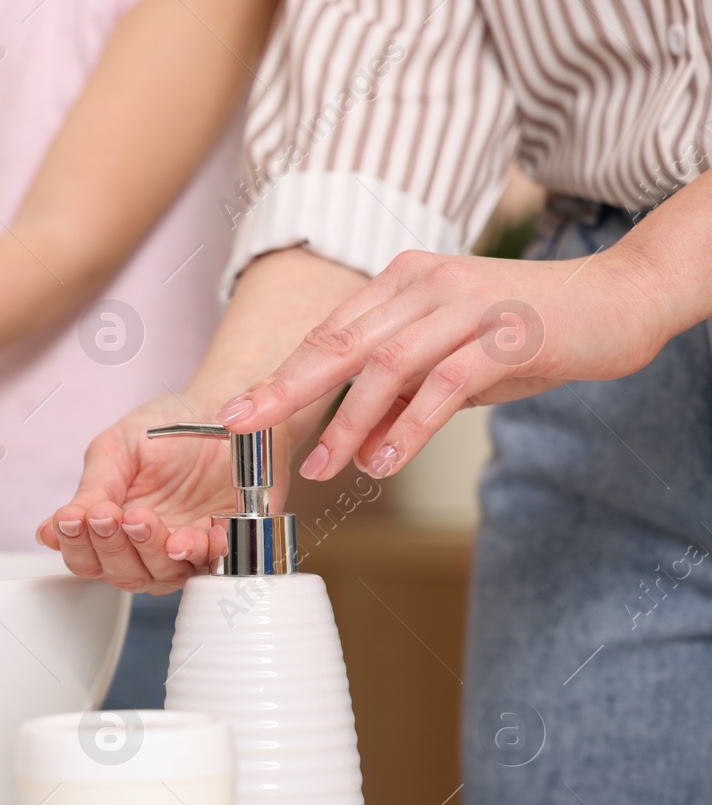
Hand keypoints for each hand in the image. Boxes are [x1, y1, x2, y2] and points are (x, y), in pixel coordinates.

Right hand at [39, 393, 289, 593]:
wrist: (218, 412)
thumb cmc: (165, 431)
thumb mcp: (118, 447)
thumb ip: (94, 485)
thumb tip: (58, 525)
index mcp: (108, 525)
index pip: (82, 556)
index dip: (73, 544)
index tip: (72, 518)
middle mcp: (139, 547)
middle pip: (115, 573)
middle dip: (109, 547)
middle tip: (106, 516)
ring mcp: (178, 552)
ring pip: (156, 576)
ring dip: (147, 551)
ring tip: (142, 519)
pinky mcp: (217, 548)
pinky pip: (207, 564)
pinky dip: (196, 553)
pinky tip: (186, 538)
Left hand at [216, 247, 664, 479]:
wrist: (620, 298)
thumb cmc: (530, 331)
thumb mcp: (453, 360)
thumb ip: (403, 395)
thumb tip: (358, 446)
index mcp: (404, 283)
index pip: (329, 332)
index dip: (282, 374)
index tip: (239, 411)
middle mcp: (427, 285)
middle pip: (340, 342)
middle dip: (286, 389)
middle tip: (245, 427)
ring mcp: (467, 306)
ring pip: (386, 365)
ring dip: (347, 421)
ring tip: (324, 466)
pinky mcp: (507, 335)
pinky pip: (444, 384)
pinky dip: (409, 426)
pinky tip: (386, 459)